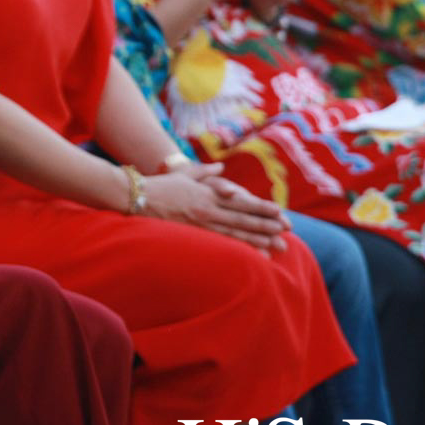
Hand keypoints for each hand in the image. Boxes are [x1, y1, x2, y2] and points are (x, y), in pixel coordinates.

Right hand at [140, 164, 287, 253]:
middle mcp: (209, 207)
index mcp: (209, 192)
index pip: (241, 201)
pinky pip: (221, 244)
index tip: (280, 212)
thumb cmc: (161, 185)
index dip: (262, 207)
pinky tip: (253, 256)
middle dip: (267, 226)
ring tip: (277, 246)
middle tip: (287, 233)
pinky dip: (239, 250)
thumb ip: (206, 172)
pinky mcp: (193, 234)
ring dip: (259, 240)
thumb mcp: (185, 174)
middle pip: (244, 218)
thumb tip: (221, 167)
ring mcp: (202, 222)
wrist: (138, 196)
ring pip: (236, 232)